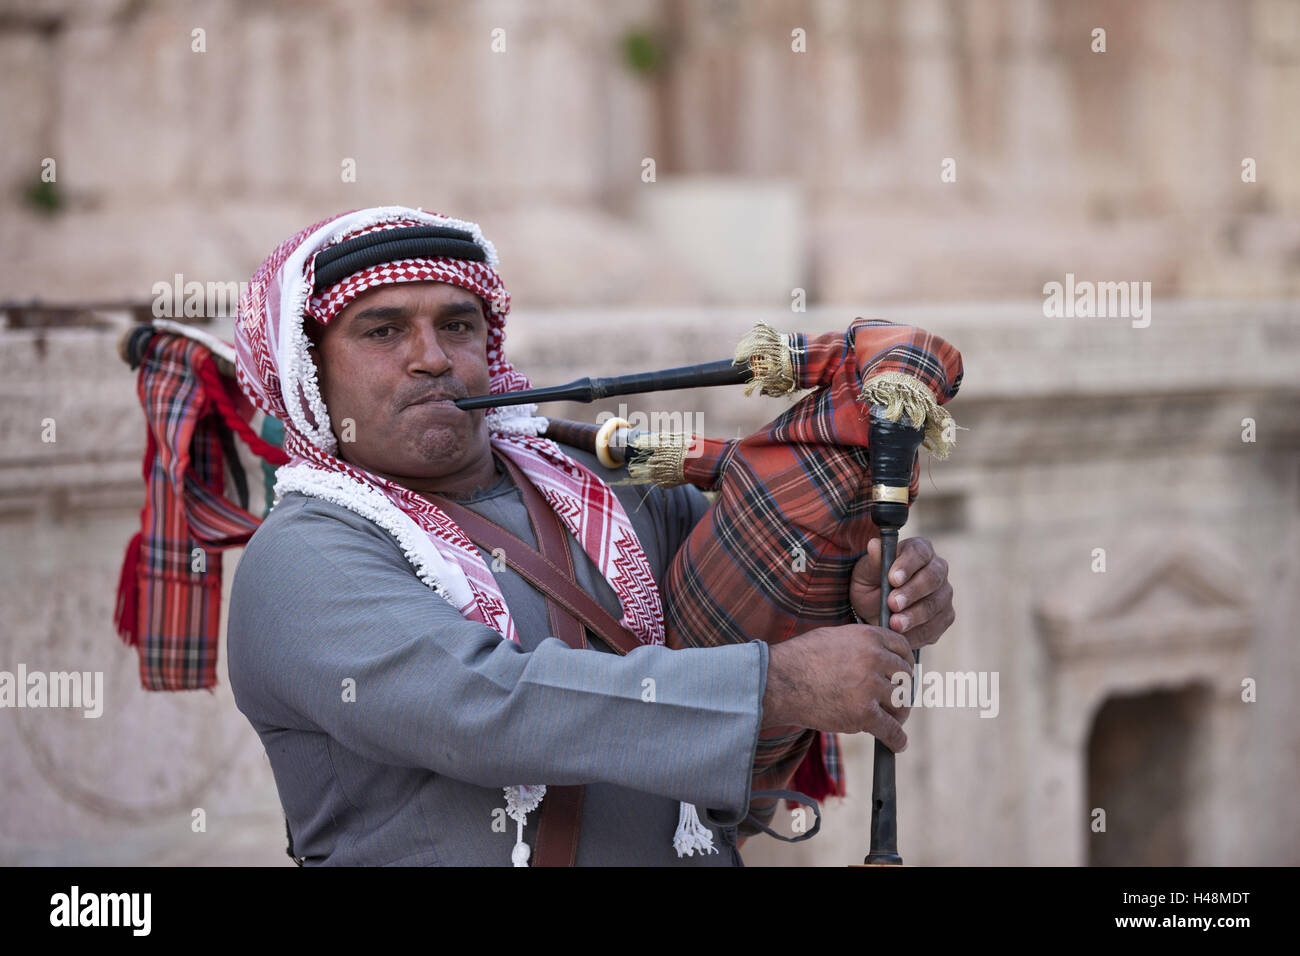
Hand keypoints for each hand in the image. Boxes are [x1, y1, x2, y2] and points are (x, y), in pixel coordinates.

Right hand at [762, 624, 913, 752]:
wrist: (779, 682)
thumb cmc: (800, 659)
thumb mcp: (834, 637)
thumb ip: (861, 644)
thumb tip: (880, 655)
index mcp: (868, 637)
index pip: (903, 649)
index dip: (906, 663)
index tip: (904, 675)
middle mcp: (874, 659)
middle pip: (905, 678)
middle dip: (903, 691)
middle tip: (897, 702)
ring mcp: (870, 687)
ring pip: (901, 704)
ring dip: (899, 715)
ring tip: (894, 722)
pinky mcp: (863, 713)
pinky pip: (891, 730)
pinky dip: (897, 740)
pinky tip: (897, 744)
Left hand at [849, 535, 953, 650]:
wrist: (874, 611)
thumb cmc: (871, 585)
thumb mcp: (865, 573)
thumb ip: (873, 562)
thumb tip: (874, 544)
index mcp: (918, 550)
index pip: (919, 552)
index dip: (907, 565)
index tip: (892, 579)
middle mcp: (937, 569)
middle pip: (932, 578)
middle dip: (912, 592)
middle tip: (892, 603)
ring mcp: (944, 594)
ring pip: (936, 604)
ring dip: (915, 615)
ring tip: (894, 624)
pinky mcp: (945, 617)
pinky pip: (937, 626)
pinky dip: (919, 632)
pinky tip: (903, 635)